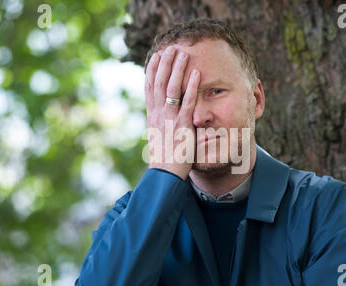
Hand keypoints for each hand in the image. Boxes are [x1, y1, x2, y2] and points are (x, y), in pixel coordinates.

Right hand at [145, 46, 200, 179]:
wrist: (165, 176)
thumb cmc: (164, 160)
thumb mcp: (160, 137)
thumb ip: (162, 123)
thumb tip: (164, 115)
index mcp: (152, 117)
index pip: (149, 88)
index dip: (152, 70)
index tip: (156, 56)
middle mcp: (158, 115)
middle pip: (159, 83)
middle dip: (165, 64)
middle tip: (170, 48)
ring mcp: (170, 119)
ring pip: (171, 88)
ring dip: (177, 69)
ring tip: (183, 53)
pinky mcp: (183, 126)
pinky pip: (188, 103)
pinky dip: (191, 87)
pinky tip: (196, 74)